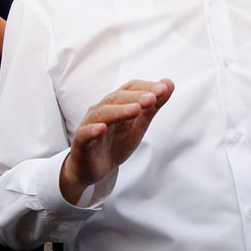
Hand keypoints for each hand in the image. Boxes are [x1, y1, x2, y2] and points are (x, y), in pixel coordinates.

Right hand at [60, 78, 173, 203]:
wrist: (94, 167)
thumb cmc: (116, 141)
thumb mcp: (139, 123)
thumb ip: (153, 105)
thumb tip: (169, 83)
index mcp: (116, 103)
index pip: (130, 88)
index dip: (146, 87)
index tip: (163, 88)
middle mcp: (102, 109)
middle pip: (117, 98)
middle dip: (136, 97)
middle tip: (152, 98)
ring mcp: (89, 125)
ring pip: (103, 114)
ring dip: (119, 111)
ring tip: (136, 110)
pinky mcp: (80, 143)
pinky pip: (84, 134)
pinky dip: (92, 130)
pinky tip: (101, 129)